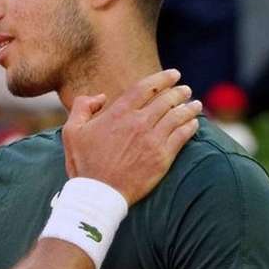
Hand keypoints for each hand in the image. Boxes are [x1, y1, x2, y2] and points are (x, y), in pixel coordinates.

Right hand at [62, 69, 201, 204]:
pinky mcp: (162, 158)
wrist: (98, 194)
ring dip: (189, 108)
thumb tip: (101, 97)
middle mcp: (138, 123)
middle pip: (166, 99)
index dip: (163, 78)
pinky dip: (190, 127)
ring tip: (196, 104)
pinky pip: (182, 136)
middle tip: (186, 89)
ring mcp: (152, 140)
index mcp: (118, 113)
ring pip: (178, 116)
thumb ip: (83, 107)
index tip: (173, 74)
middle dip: (179, 91)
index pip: (146, 87)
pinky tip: (194, 124)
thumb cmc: (83, 164)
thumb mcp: (72, 131)